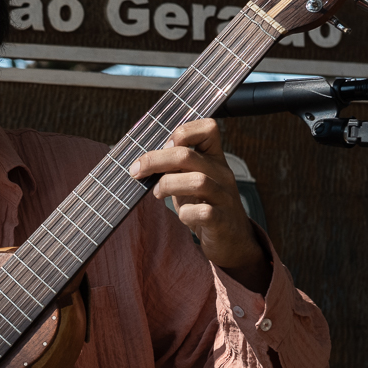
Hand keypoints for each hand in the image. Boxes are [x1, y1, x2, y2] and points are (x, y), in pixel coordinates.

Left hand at [130, 118, 270, 291]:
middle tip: (136, 171)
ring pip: (196, 181)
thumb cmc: (204, 204)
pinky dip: (186, 214)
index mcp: (214, 158)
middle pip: (187, 155)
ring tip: (158, 194)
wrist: (231, 239)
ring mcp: (224, 197)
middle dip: (155, 161)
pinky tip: (182, 216)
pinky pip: (203, 212)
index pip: (208, 128)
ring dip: (168, 185)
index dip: (183, 131)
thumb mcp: (189, 179)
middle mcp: (222, 173)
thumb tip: (140, 159)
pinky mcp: (222, 220)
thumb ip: (173, 166)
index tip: (163, 146)